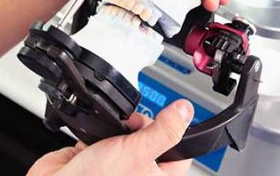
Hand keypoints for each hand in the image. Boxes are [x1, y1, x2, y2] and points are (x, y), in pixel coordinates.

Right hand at [28, 100, 194, 175]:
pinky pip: (103, 134)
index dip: (174, 132)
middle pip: (149, 137)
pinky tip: (93, 139)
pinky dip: (97, 131)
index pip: (180, 153)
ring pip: (125, 134)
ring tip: (108, 136)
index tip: (168, 118)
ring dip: (115, 128)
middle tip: (129, 131)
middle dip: (137, 127)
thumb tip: (185, 111)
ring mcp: (116, 164)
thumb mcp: (137, 152)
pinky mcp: (96, 155)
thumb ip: (164, 131)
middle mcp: (138, 172)